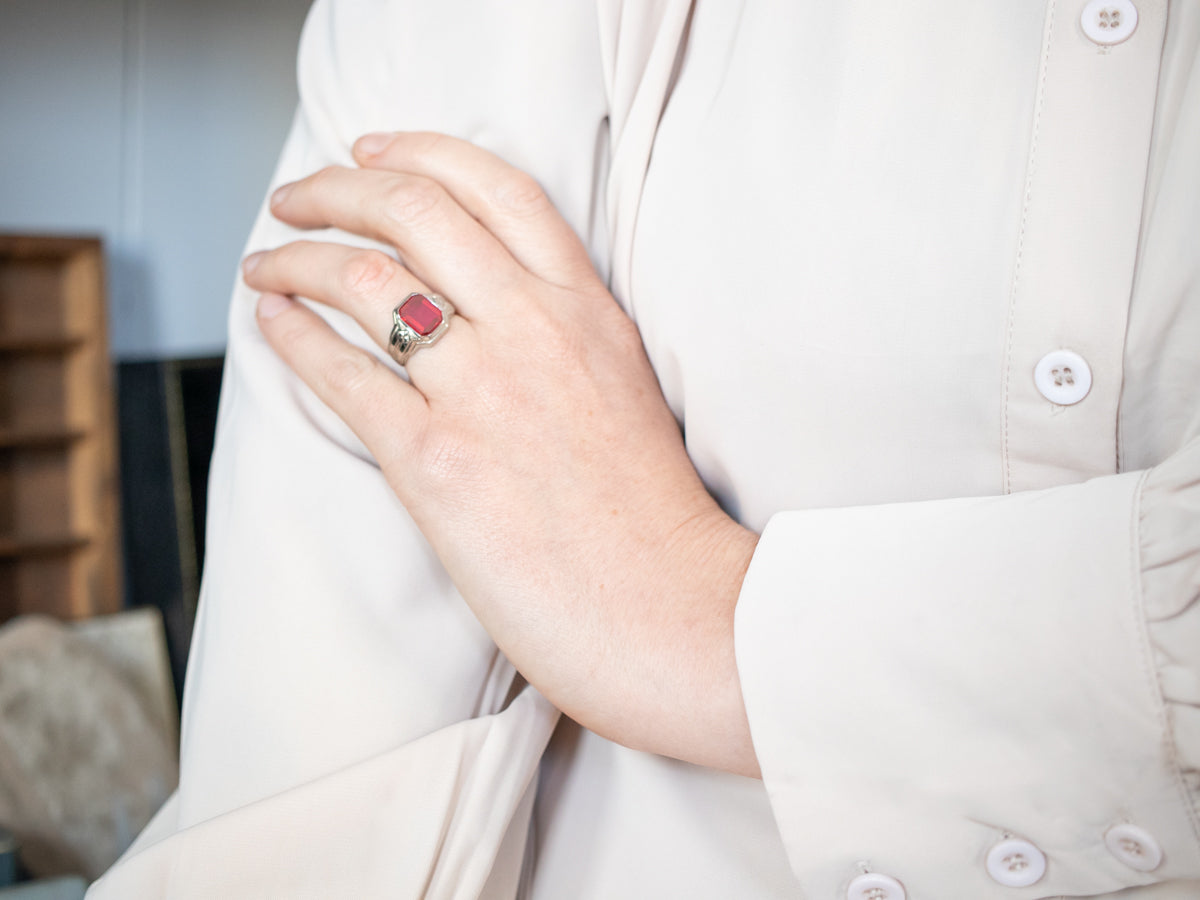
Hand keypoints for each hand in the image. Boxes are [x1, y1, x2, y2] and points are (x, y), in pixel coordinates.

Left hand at [242, 132, 759, 775]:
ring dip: (296, 259)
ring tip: (267, 264)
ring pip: (365, 280)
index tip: (370, 152)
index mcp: (587, 309)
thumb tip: (480, 306)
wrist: (668, 609)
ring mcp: (484, 392)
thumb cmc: (648, 516)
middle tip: (295, 198)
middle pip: (413, 212)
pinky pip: (343, 375)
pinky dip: (293, 337)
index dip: (420, 152)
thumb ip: (562, 332)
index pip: (496, 187)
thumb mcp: (623, 387)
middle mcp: (534, 330)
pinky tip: (272, 321)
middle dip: (336, 189)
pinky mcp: (438, 463)